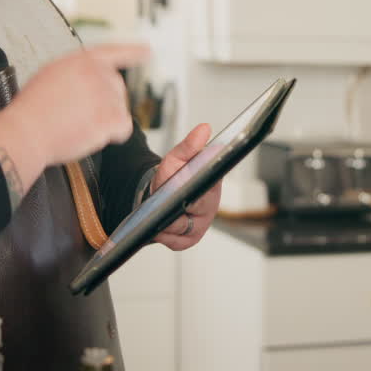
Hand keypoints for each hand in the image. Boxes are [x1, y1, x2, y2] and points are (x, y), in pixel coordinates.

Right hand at [0, 44, 148, 198]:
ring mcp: (105, 94)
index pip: (114, 52)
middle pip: (118, 88)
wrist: (27, 131)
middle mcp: (97, 73)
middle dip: (106, 102)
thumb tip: (94, 80)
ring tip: (76, 124)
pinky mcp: (110, 116)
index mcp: (82, 60)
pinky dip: (112, 135)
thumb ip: (77, 72)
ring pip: (120, 110)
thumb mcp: (52, 74)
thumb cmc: (32, 110)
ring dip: (105, 120)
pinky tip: (91, 134)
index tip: (147, 51)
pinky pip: (124, 128)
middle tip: (80, 115)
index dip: (132, 52)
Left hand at [153, 123, 218, 250]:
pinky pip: (178, 242)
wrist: (162, 196)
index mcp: (212, 183)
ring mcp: (201, 224)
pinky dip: (166, 236)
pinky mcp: (190, 239)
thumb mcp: (177, 158)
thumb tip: (204, 128)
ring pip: (184, 227)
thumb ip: (189, 145)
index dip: (196, 188)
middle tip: (164, 203)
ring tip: (158, 215)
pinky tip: (159, 229)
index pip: (208, 186)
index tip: (183, 188)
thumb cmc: (173, 177)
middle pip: (196, 208)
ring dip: (169, 222)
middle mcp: (210, 205)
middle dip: (178, 205)